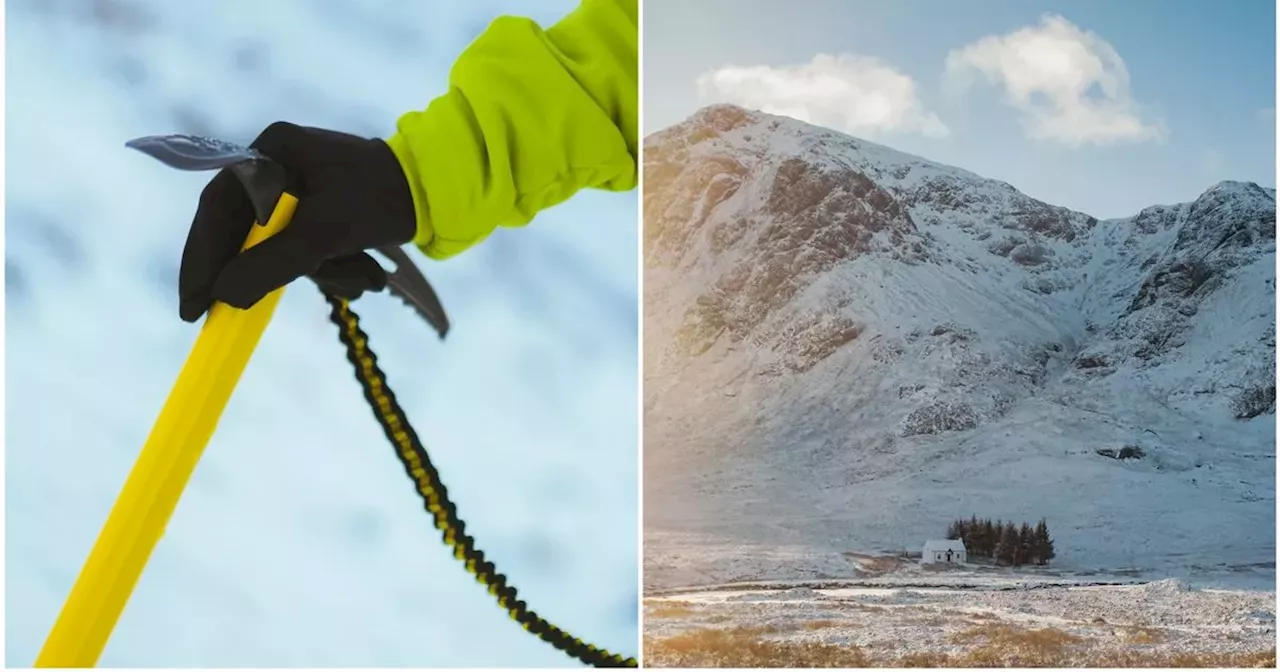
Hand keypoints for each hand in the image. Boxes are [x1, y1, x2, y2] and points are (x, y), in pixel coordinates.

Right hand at [178, 122, 417, 321]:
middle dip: (271, 275)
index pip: (217, 208)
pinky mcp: (324, 212)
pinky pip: (310, 252)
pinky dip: (335, 270)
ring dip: (321, 275)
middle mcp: (279, 165)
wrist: (444, 191)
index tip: (193, 305)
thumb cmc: (386, 197)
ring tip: (363, 276)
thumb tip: (222, 296)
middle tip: (239, 319)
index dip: (201, 259)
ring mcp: (301, 189)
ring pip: (283, 250)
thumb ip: (272, 264)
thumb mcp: (327, 233)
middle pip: (248, 234)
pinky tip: (369, 272)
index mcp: (272, 151)